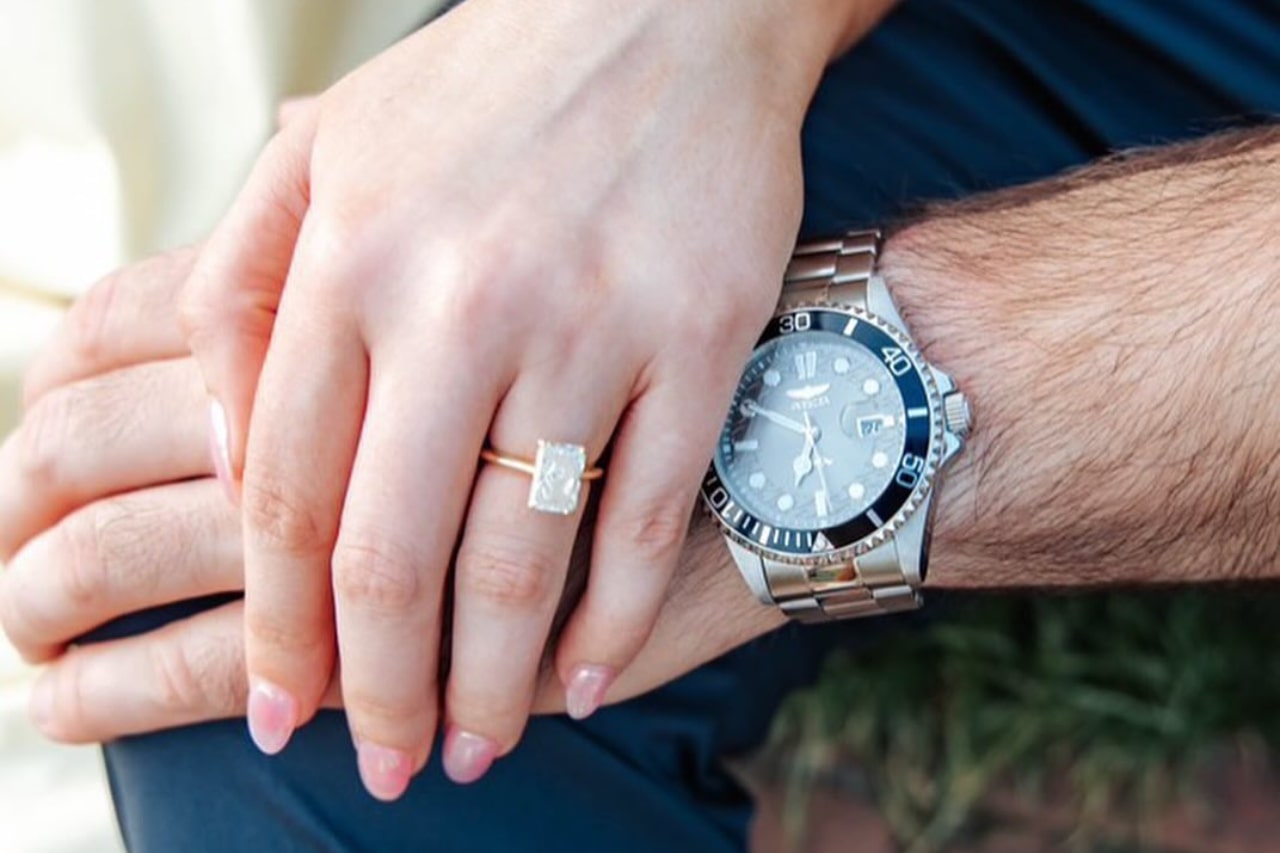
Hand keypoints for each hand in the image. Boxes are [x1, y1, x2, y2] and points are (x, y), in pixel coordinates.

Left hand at [177, 0, 832, 794]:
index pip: (281, 490)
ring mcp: (587, 324)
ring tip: (475, 750)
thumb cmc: (489, 91)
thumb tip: (204, 441)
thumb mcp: (323, 149)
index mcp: (349, 259)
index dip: (275, 622)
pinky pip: (646, 517)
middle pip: (388, 551)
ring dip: (489, 682)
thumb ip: (239, 288)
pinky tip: (582, 683)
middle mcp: (458, 301)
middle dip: (377, 689)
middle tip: (384, 766)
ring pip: (517, 557)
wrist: (669, 14)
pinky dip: (615, 622)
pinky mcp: (696, 340)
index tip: (281, 705)